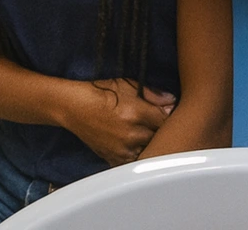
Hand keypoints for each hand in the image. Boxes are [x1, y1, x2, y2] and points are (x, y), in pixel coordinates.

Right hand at [59, 78, 175, 166]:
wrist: (76, 107)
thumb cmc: (102, 92)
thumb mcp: (129, 85)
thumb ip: (153, 94)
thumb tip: (172, 101)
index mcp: (137, 113)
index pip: (166, 121)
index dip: (171, 117)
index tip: (170, 113)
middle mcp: (132, 134)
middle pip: (159, 137)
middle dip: (162, 131)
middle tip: (159, 124)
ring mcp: (123, 150)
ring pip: (149, 151)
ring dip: (151, 144)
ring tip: (147, 134)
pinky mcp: (114, 159)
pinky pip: (134, 163)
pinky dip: (138, 154)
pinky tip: (137, 144)